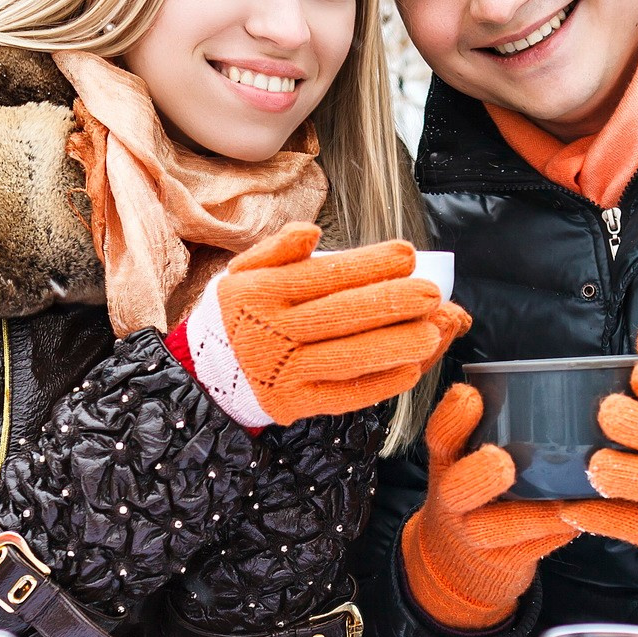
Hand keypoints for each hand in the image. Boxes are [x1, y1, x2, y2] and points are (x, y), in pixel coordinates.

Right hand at [184, 224, 460, 425]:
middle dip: (391, 302)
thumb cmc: (242, 312)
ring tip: (430, 332)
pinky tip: (408, 370)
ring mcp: (282, 371)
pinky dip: (377, 384)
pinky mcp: (292, 403)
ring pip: (346, 357)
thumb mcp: (245, 270)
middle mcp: (271, 333)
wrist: (206, 370)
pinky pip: (342, 396)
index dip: (369, 264)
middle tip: (431, 293)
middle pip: (340, 315)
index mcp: (260, 293)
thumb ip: (279, 248)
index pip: (324, 275)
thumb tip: (311, 232)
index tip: (407, 254)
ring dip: (392, 345)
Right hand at [401, 383, 579, 630]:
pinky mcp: (503, 563)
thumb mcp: (465, 459)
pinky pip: (533, 550)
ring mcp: (475, 535)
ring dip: (532, 516)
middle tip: (503, 461)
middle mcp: (454, 499)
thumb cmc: (476, 492)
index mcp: (446, 463)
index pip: (440, 438)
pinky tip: (584, 520)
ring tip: (564, 503)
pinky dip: (559, 534)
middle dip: (478, 475)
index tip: (470, 395)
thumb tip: (563, 378)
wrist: (457, 564)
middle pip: (457, 488)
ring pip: (498, 528)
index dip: (451, 418)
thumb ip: (495, 426)